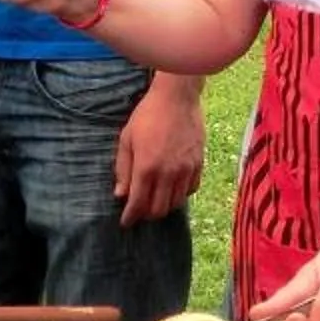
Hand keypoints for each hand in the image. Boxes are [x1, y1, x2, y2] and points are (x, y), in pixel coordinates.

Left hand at [113, 71, 205, 225]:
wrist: (177, 98)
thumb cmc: (147, 116)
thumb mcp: (126, 140)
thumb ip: (123, 170)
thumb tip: (120, 195)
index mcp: (146, 167)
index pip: (138, 204)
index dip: (130, 217)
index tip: (126, 222)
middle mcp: (167, 173)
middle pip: (158, 209)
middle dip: (146, 215)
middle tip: (140, 211)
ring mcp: (185, 169)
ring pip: (176, 203)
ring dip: (164, 206)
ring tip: (155, 200)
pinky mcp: (198, 163)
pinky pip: (191, 190)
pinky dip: (180, 195)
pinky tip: (172, 189)